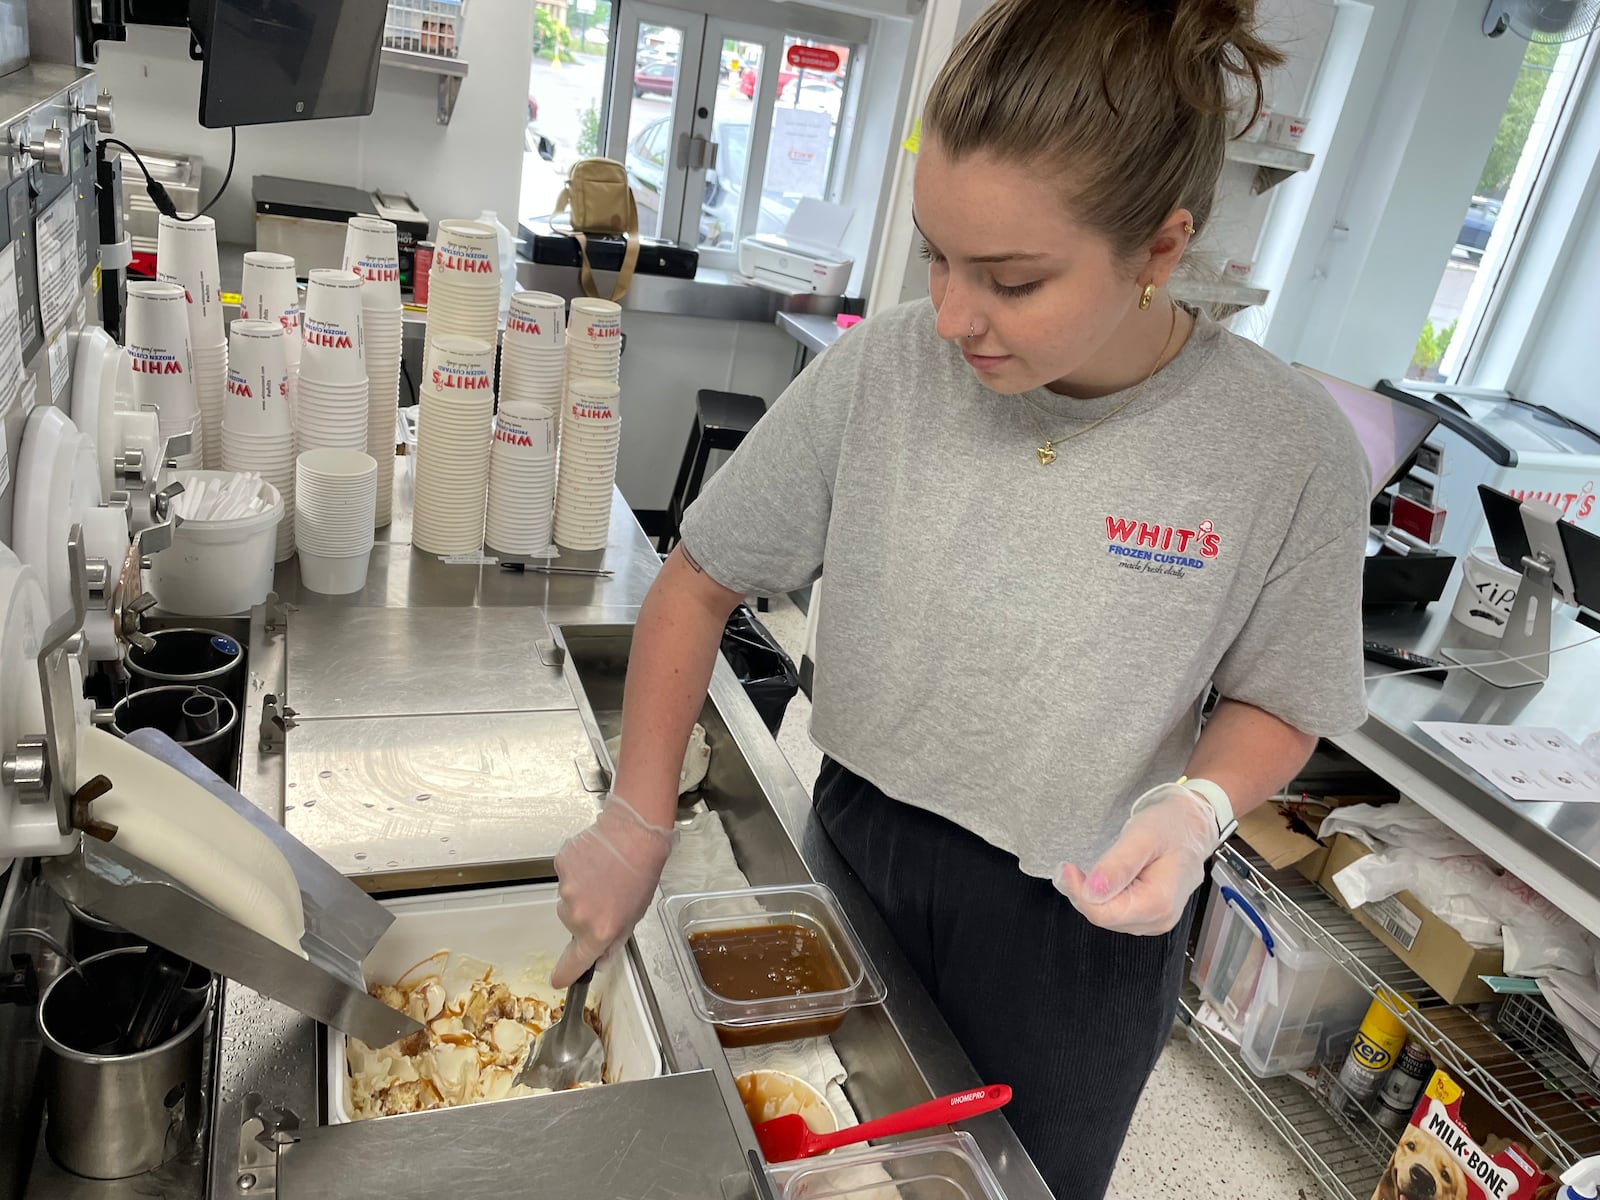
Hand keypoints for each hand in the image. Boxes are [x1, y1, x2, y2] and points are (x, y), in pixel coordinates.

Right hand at [551, 793, 675, 987]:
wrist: (636, 834)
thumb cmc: (642, 872)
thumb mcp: (635, 916)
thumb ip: (614, 941)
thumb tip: (600, 959)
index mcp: (600, 931)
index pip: (575, 962)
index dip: (565, 973)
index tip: (559, 979)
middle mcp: (579, 914)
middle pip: (570, 922)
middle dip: (584, 913)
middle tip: (605, 895)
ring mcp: (567, 888)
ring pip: (567, 897)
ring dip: (580, 889)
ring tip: (603, 874)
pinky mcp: (561, 865)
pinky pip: (564, 874)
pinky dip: (576, 869)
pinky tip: (594, 860)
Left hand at [1054, 784, 1217, 934]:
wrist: (1193, 826)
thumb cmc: (1171, 827)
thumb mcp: (1142, 836)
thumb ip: (1118, 865)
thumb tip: (1092, 891)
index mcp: (1158, 903)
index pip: (1103, 914)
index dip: (1079, 893)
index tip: (1066, 867)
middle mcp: (1159, 920)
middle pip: (1104, 917)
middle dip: (1083, 894)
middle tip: (1071, 867)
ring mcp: (1156, 920)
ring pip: (1108, 917)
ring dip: (1092, 896)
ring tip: (1090, 870)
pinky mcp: (1151, 915)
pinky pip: (1117, 912)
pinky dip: (1104, 897)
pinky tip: (1105, 879)